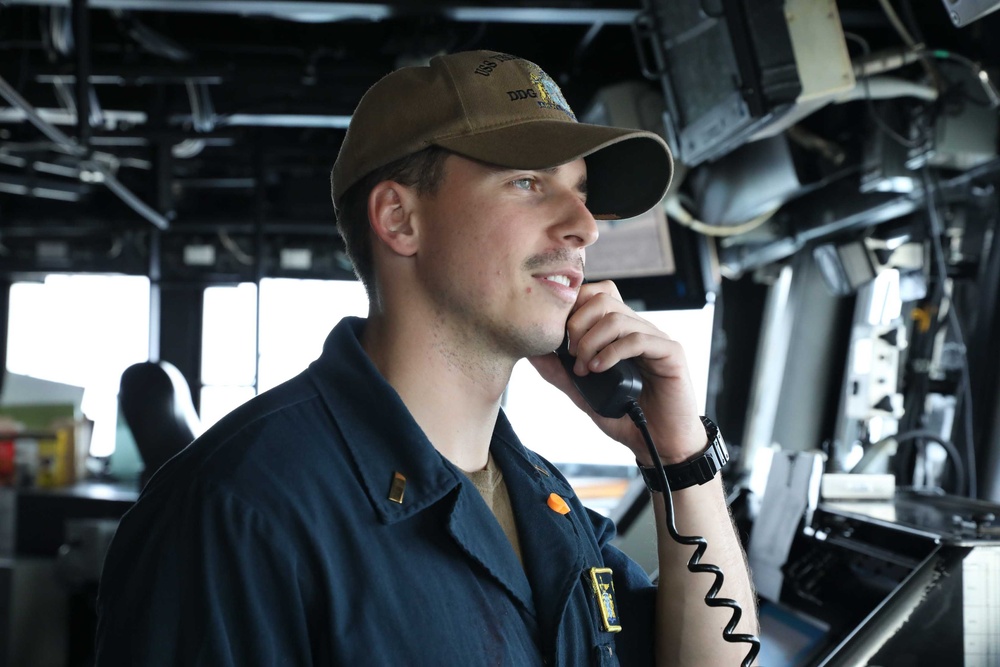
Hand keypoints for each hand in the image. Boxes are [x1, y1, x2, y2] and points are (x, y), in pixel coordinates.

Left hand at [528, 281, 706, 464]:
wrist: (659, 443)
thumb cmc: (625, 417)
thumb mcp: (583, 393)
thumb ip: (560, 372)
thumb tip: (532, 352)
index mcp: (620, 332)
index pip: (595, 295)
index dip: (573, 310)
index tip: (560, 341)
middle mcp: (638, 329)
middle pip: (603, 299)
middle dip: (577, 326)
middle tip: (572, 356)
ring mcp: (656, 338)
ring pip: (617, 318)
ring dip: (591, 342)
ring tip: (585, 368)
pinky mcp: (671, 353)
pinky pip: (638, 339)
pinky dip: (612, 353)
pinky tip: (600, 370)